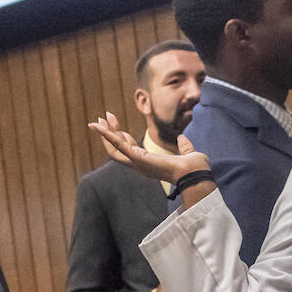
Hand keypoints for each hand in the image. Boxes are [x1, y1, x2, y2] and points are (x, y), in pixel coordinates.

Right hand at [89, 113, 209, 184]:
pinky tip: (97, 126)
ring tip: (97, 121)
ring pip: (114, 148)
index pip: (130, 148)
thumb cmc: (193, 168)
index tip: (116, 124)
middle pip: (118, 149)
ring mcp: (137, 162)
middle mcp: (140, 164)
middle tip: (101, 119)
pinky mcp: (137, 157)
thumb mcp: (188, 152)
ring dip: (105, 134)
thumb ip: (184, 146)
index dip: (121, 136)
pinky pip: (118, 145)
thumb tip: (181, 138)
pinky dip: (107, 135)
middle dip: (110, 134)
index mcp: (150, 162)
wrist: (194, 172)